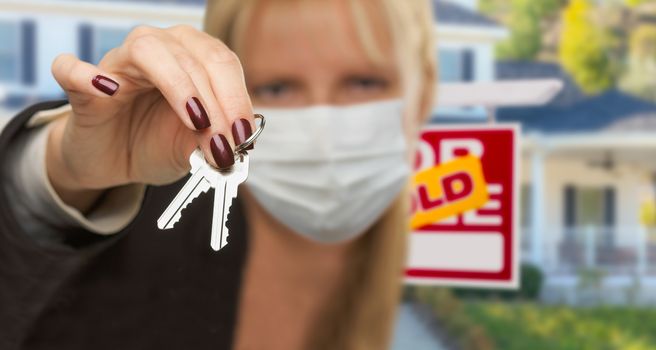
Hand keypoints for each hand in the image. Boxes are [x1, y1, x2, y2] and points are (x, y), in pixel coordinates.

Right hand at [46, 25, 253, 210]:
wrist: (113, 161)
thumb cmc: (156, 143)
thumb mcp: (193, 146)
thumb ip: (213, 140)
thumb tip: (236, 142)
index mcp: (192, 57)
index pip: (222, 63)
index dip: (237, 98)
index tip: (244, 135)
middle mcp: (159, 48)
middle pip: (194, 55)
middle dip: (215, 101)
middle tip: (223, 142)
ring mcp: (118, 62)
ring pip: (148, 50)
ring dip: (178, 85)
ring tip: (195, 120)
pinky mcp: (81, 86)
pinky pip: (73, 69)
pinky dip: (86, 74)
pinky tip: (108, 91)